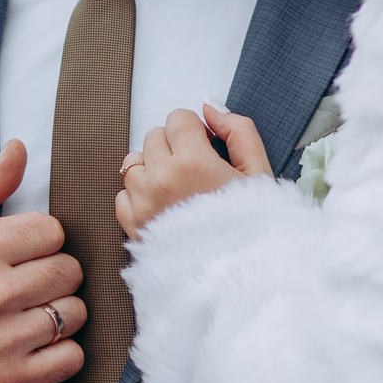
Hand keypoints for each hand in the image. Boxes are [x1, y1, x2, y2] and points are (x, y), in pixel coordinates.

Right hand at [0, 140, 85, 382]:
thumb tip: (19, 149)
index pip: (52, 231)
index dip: (40, 240)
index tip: (18, 252)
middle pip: (70, 269)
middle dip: (52, 273)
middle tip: (24, 283)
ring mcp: (3, 342)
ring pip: (76, 312)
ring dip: (60, 312)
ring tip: (28, 313)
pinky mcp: (12, 380)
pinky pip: (73, 356)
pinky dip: (62, 351)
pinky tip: (35, 343)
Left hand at [117, 104, 270, 238]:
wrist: (239, 274)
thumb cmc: (251, 226)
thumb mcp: (259, 172)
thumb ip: (239, 131)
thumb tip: (211, 108)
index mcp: (193, 162)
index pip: (178, 118)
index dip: (196, 131)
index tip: (208, 149)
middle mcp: (162, 179)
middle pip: (154, 136)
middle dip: (174, 146)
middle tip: (197, 172)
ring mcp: (143, 203)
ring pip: (134, 162)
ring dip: (154, 169)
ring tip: (179, 189)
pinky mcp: (133, 225)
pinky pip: (122, 194)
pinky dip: (139, 196)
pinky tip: (165, 206)